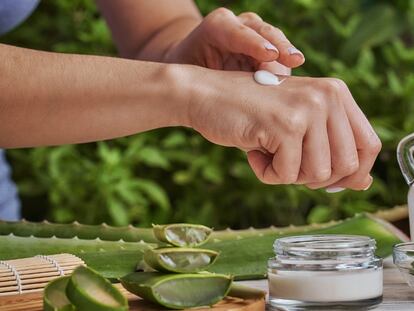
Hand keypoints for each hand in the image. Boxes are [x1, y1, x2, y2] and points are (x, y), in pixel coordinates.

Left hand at [165, 8, 303, 74]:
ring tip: (296, 69)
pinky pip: (280, 58)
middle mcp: (240, 26)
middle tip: (292, 60)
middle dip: (279, 46)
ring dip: (286, 56)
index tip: (270, 55)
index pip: (237, 32)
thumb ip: (203, 79)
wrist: (195, 63)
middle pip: (263, 32)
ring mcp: (256, 36)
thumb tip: (221, 97)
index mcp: (217, 27)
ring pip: (276, 42)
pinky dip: (285, 69)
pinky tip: (294, 82)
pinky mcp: (267, 50)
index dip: (255, 43)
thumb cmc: (189, 69)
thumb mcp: (188, 72)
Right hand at [186, 68, 380, 189]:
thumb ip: (331, 150)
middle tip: (286, 162)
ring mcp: (307, 109)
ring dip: (288, 174)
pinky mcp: (285, 126)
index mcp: (336, 92)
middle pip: (346, 167)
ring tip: (267, 152)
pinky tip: (254, 151)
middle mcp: (328, 96)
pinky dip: (267, 173)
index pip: (369, 145)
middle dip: (314, 177)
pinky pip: (288, 175)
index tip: (326, 180)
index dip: (353, 173)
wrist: (206, 95)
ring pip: (318, 175)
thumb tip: (363, 184)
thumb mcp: (297, 127)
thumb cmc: (250, 114)